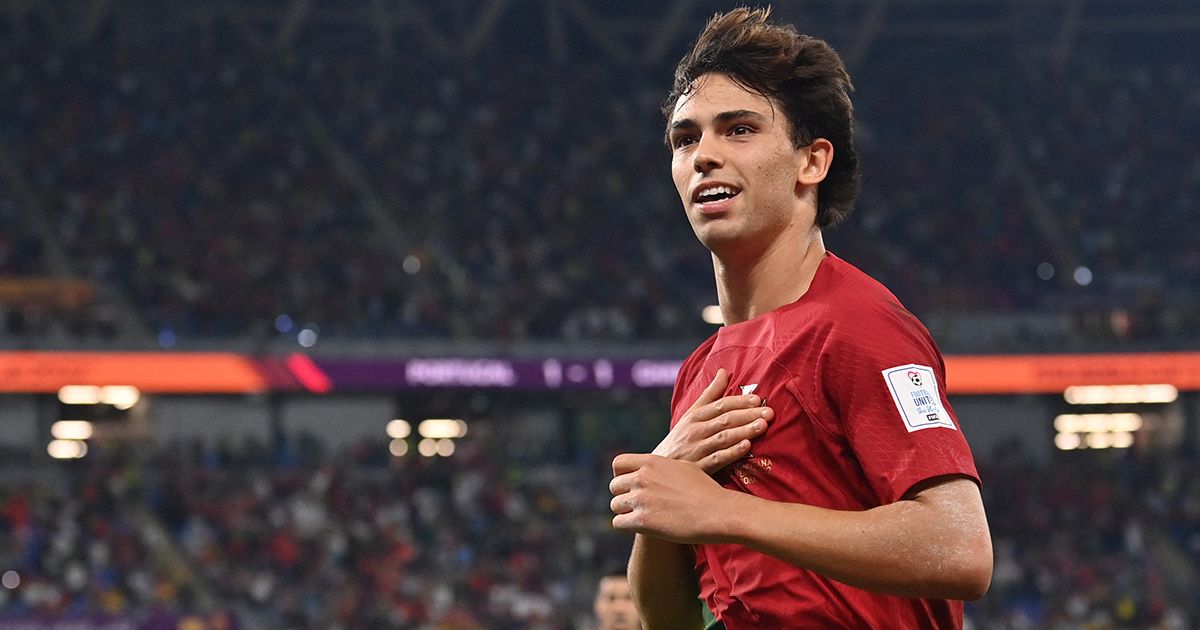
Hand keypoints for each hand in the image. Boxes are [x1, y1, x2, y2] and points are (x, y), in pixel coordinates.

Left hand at [609, 453, 735, 543]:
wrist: (718, 512)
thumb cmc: (706, 491)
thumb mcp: (684, 467)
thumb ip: (662, 467)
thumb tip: (652, 468)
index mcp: (652, 462)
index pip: (618, 463)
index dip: (621, 475)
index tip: (630, 485)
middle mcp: (642, 478)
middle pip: (614, 486)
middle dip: (623, 495)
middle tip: (637, 504)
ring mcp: (641, 499)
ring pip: (615, 505)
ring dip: (625, 512)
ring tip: (642, 516)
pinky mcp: (642, 521)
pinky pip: (618, 522)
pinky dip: (626, 526)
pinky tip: (641, 527)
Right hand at [653, 368, 772, 473]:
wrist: (660, 468)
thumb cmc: (681, 438)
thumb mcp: (691, 413)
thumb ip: (710, 393)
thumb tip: (724, 371)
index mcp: (695, 415)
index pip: (720, 405)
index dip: (739, 401)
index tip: (758, 399)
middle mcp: (695, 430)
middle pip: (724, 420)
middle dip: (748, 415)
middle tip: (769, 412)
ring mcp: (697, 449)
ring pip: (723, 438)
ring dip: (743, 431)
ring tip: (763, 426)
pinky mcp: (698, 468)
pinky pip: (717, 459)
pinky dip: (732, 452)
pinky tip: (746, 447)